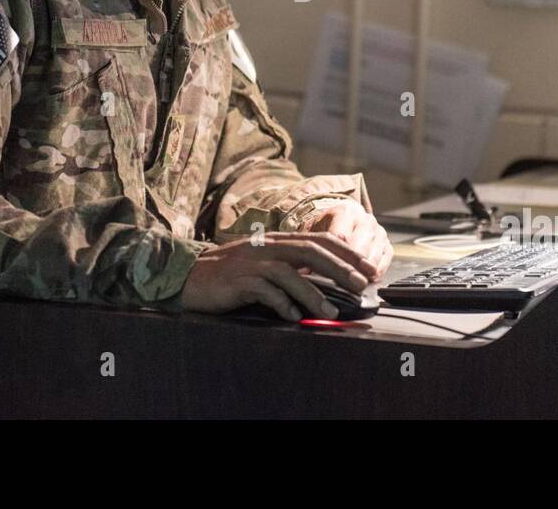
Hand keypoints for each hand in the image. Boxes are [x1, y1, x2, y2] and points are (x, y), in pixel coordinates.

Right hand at [180, 232, 374, 321]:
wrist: (188, 276)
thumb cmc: (229, 274)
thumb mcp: (262, 264)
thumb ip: (289, 268)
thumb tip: (323, 282)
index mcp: (275, 240)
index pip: (318, 239)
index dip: (346, 252)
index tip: (368, 267)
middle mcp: (266, 247)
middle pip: (311, 251)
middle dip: (340, 268)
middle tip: (362, 284)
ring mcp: (252, 263)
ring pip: (290, 273)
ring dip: (314, 294)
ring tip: (332, 312)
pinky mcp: (237, 281)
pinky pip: (264, 292)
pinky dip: (282, 304)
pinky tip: (294, 317)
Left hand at [300, 201, 392, 281]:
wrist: (344, 218)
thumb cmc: (325, 227)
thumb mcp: (313, 231)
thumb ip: (308, 249)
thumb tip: (303, 273)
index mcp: (345, 212)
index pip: (340, 239)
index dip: (331, 260)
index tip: (321, 276)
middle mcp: (365, 220)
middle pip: (359, 251)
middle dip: (346, 271)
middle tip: (334, 288)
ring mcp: (379, 233)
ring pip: (372, 260)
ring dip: (360, 276)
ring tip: (347, 290)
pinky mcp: (388, 246)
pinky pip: (383, 266)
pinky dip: (372, 277)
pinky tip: (361, 284)